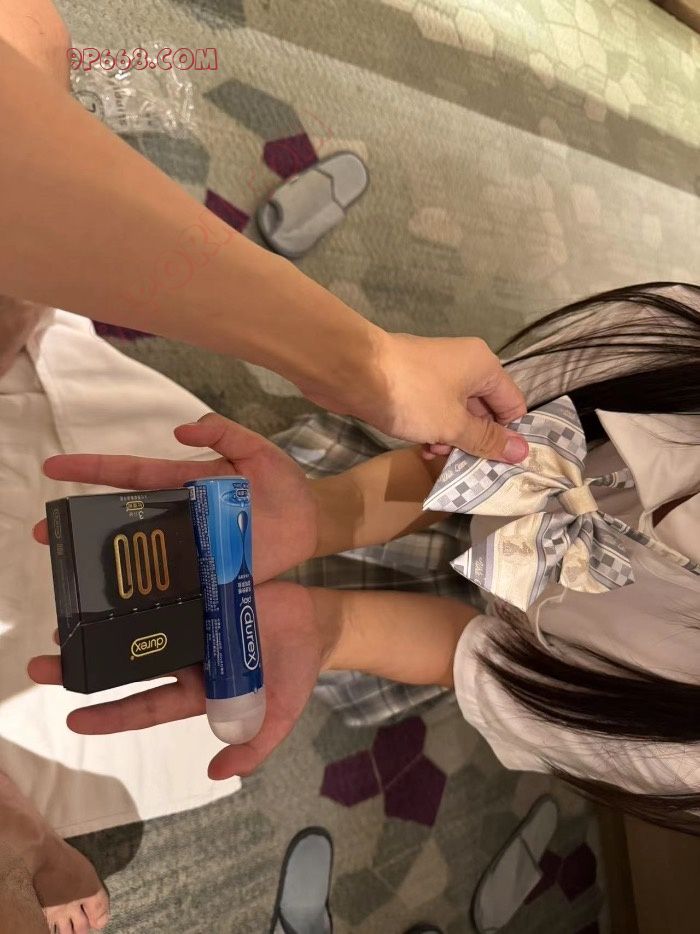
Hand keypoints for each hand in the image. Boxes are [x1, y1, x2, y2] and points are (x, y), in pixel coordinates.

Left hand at [27, 582, 329, 779]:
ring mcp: (191, 621)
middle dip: (85, 668)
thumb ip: (253, 746)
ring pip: (136, 624)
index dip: (110, 715)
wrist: (320, 622)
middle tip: (41, 665)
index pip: (146, 706)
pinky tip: (109, 579)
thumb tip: (216, 774)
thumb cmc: (298, 671)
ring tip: (60, 620)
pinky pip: (166, 588)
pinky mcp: (201, 589)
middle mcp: (186, 656)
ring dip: (100, 623)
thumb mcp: (281, 717)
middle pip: (127, 664)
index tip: (73, 719)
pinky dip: (139, 587)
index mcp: (198, 690)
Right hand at [34, 413, 317, 582]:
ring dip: (104, 561)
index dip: (93, 470)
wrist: (314, 524)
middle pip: (121, 517)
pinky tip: (118, 609)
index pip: (131, 474)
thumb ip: (224, 433)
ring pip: (138, 553)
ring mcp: (192, 547)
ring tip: (66, 573)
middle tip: (43, 532)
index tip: (53, 467)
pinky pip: (172, 585)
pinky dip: (146, 595)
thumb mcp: (257, 450)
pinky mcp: (208, 575)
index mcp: (185, 482)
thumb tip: (181, 429)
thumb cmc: (285, 485)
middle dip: (81, 520)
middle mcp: (180, 516)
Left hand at [344, 333, 528, 461]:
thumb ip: (487, 440)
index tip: (497, 463)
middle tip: (459, 462)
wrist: (354, 372)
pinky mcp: (413, 380)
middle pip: (484, 409)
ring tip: (433, 453)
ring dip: (450, 438)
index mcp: (483, 365)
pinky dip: (432, 427)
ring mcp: (436, 370)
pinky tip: (420, 445)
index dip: (508, 435)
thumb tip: (523, 451)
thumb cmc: (413, 397)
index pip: (513, 404)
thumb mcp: (454, 425)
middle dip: (473, 439)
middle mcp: (464, 363)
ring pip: (457, 412)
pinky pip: (433, 408)